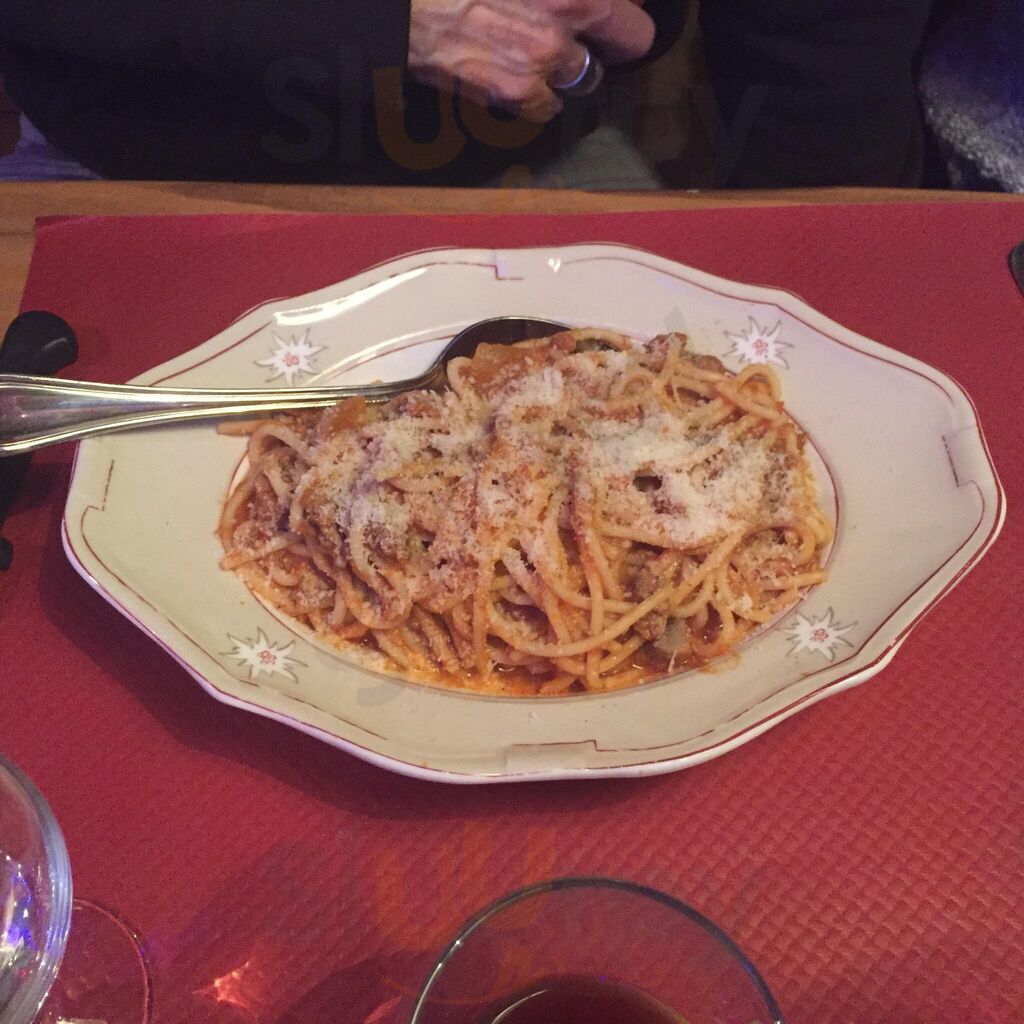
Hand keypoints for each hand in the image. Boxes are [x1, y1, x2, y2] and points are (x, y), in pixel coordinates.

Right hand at [408, 0, 654, 121]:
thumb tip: (600, 1)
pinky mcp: (520, 92)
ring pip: (587, 76)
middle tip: (598, 34)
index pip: (635, 1)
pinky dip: (536, 95)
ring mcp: (546, 56)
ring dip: (570, 67)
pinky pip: (550, 105)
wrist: (405, 8)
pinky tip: (513, 74)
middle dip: (615, 36)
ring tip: (538, 52)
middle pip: (632, 40)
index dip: (627, 3)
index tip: (621, 6)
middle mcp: (568, 12)